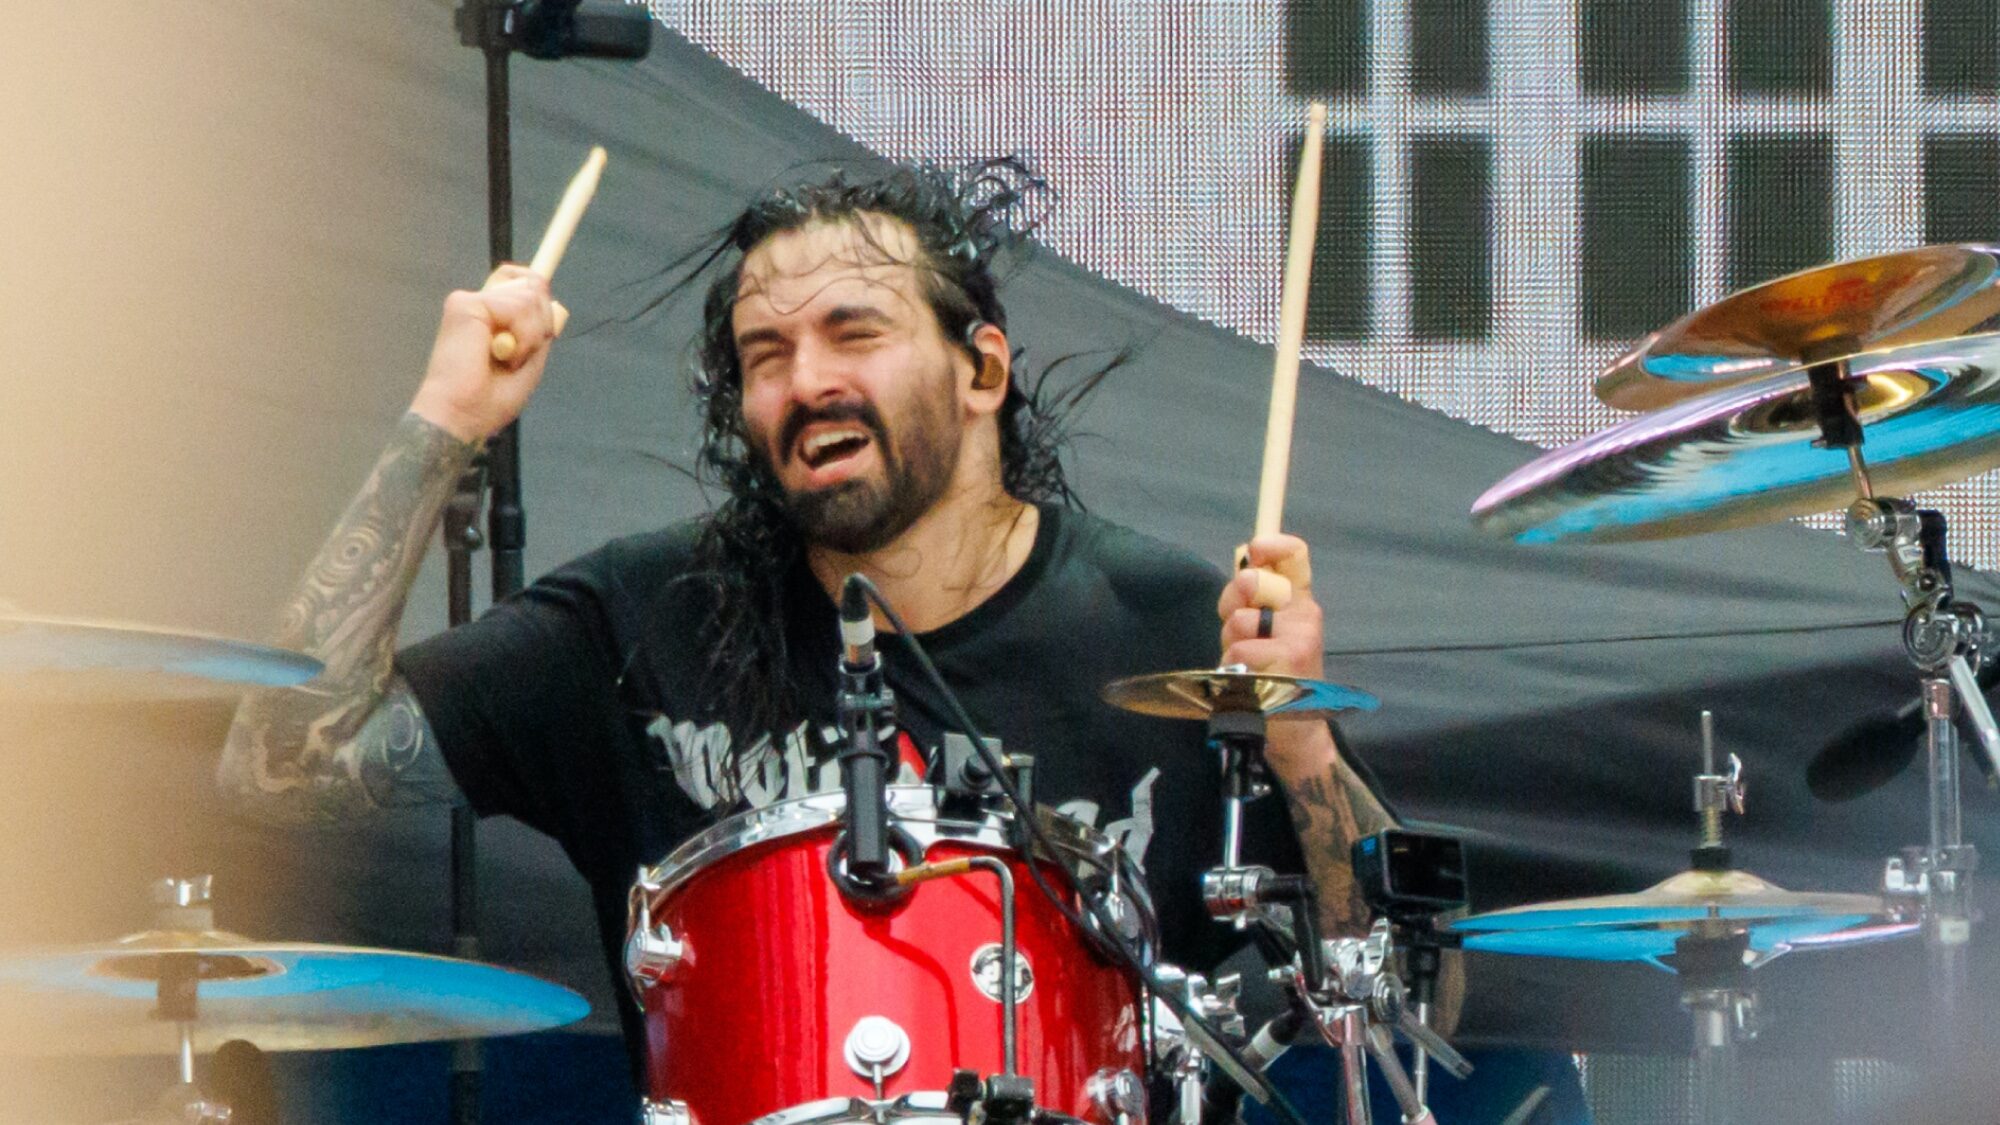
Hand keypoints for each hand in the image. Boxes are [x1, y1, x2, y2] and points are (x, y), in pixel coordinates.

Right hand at [409, 264, 559, 442]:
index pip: (522, 281)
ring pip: (530, 296)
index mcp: (491, 317)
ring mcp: (470, 301)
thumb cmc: (489, 399)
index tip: (545, 326)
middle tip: (521, 355)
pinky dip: (524, 336)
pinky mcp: (466, 303)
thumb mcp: (528, 361)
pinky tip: (503, 355)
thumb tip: (552, 301)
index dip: (540, 292)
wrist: (461, 414)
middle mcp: (480, 304)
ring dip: (531, 336)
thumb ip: (539, 330)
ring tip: (509, 360)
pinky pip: (519, 305)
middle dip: (542, 323)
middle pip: (532, 284)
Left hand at [1217, 533, 1322, 680]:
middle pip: (1254, 580)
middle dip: (1231, 602)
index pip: (1295, 555)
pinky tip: (1248, 680)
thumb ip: (1248, 601)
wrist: (1292, 726)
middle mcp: (1306, 613)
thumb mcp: (1260, 631)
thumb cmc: (1270, 673)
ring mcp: (1301, 636)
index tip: (1253, 550)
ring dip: (1230, 642)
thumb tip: (1243, 569)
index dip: (1271, 543)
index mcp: (1300, 601)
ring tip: (1246, 664)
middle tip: (1238, 630)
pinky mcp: (1290, 659)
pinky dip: (1233, 667)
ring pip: (1240, 620)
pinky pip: (1240, 650)